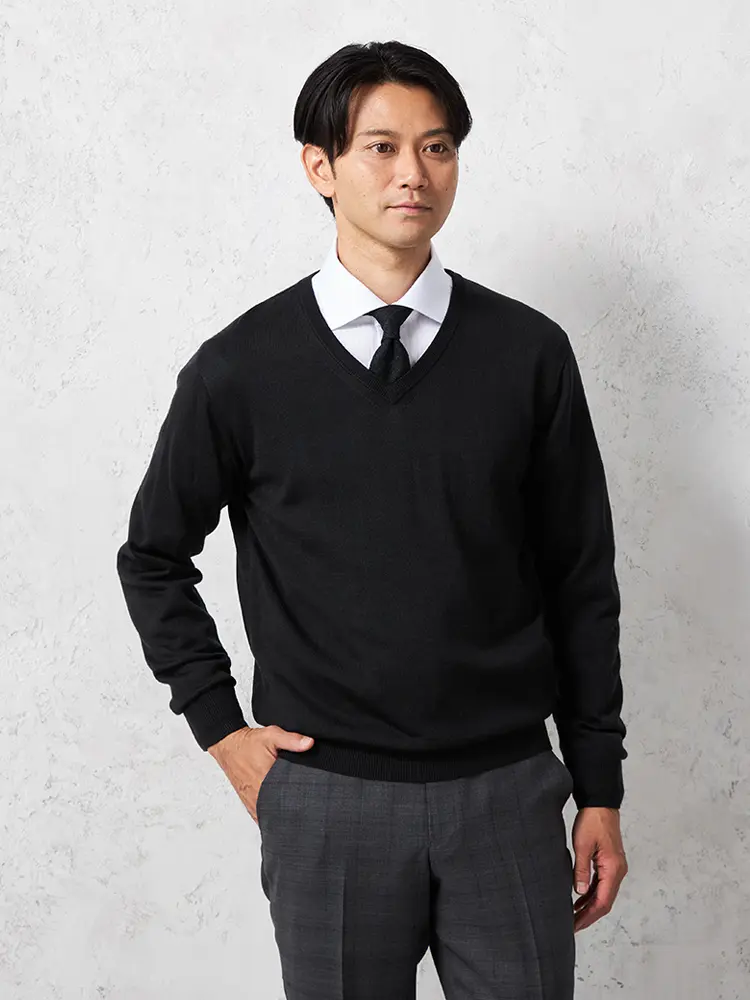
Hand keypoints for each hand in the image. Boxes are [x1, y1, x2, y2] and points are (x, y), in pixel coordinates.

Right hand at [207, 724, 314, 824]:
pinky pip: (259, 816)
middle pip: (279, 809)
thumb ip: (291, 740)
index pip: (287, 797)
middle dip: (291, 808)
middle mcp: (257, 793)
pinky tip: (276, 816)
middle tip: (302, 804)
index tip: (308, 798)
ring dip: (279, 814)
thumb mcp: (271, 735)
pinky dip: (268, 816)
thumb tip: (309, 743)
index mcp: (265, 779)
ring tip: (291, 811)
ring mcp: (252, 800)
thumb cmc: (248, 743)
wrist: (228, 745)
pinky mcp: (247, 802)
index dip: (299, 798)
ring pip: (268, 816)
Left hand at [571, 807, 627, 932]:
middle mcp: (618, 871)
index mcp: (613, 869)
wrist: (601, 803)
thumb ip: (581, 870)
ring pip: (603, 894)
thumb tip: (578, 893)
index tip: (575, 925)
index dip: (588, 916)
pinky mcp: (609, 863)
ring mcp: (615, 867)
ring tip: (574, 916)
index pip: (602, 902)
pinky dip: (591, 894)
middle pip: (604, 902)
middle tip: (573, 926)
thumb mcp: (582, 846)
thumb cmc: (592, 821)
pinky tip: (579, 899)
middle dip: (589, 915)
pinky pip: (601, 884)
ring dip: (590, 906)